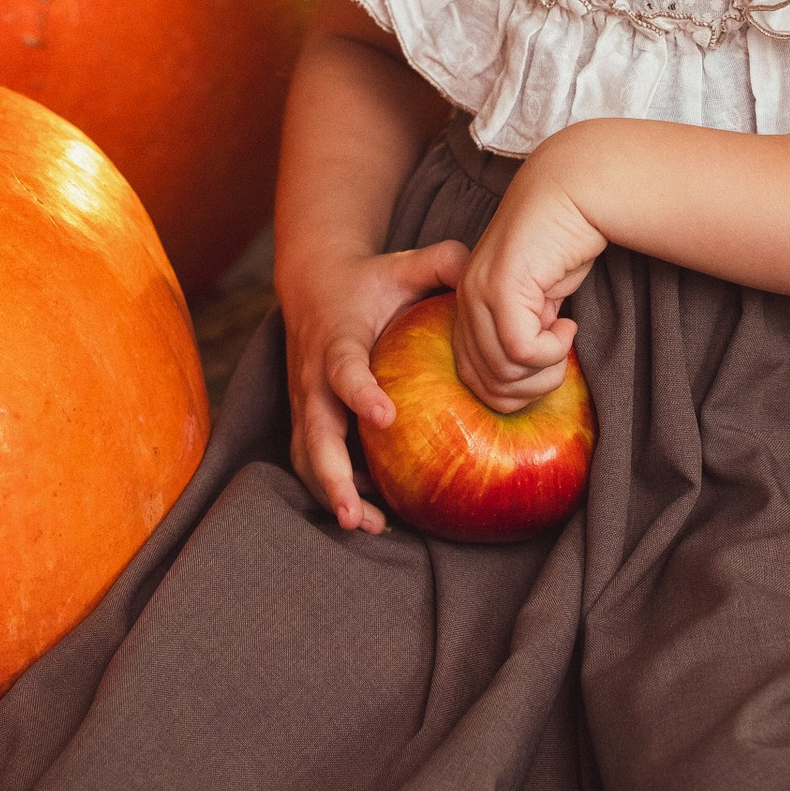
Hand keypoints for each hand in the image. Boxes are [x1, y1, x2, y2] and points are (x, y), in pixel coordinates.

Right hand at [281, 235, 469, 532]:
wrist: (314, 284)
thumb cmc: (370, 281)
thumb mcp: (404, 264)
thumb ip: (443, 264)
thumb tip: (484, 274)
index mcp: (338, 338)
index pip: (343, 368)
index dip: (360, 392)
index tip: (386, 417)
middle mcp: (313, 376)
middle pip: (313, 431)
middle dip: (332, 474)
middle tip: (354, 512)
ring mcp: (305, 402)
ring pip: (306, 456)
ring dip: (331, 492)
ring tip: (364, 525)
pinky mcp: (306, 419)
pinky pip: (311, 462)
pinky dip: (333, 490)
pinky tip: (368, 515)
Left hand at [451, 147, 605, 410]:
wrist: (572, 191)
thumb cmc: (562, 241)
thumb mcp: (539, 297)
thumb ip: (524, 330)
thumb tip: (528, 370)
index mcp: (469, 304)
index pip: (472, 378)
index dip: (514, 390)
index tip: (547, 365)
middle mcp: (467, 301)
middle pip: (486, 384)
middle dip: (531, 388)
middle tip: (560, 360)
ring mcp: (481, 293)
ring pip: (504, 372)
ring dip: (545, 371)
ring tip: (564, 339)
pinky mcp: (503, 287)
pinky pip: (521, 350)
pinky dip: (551, 352)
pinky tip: (568, 327)